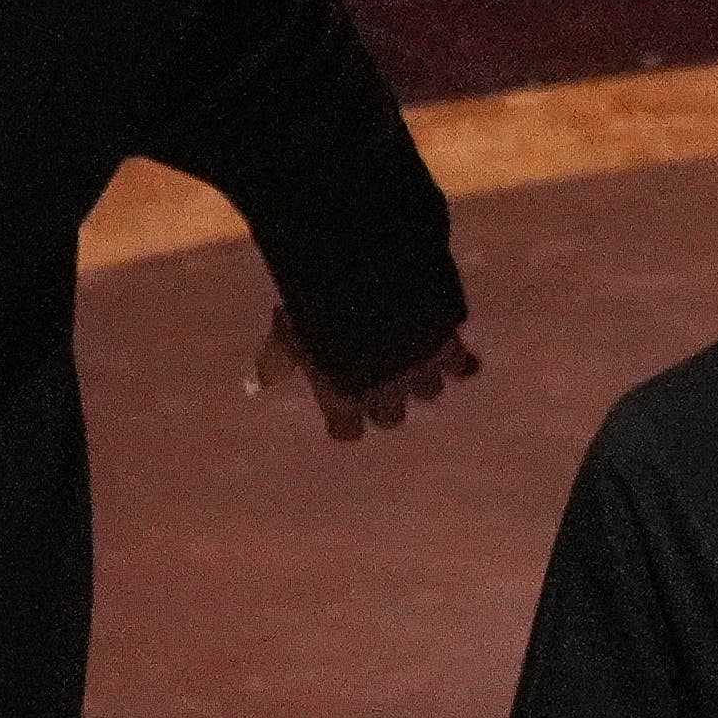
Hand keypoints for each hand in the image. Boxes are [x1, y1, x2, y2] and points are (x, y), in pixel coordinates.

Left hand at [252, 311, 474, 438]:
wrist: (367, 285)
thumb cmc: (315, 312)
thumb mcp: (287, 334)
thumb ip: (275, 362)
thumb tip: (253, 387)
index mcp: (345, 399)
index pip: (346, 431)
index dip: (343, 419)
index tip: (340, 403)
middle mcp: (387, 398)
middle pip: (390, 417)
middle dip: (384, 397)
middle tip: (375, 371)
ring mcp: (422, 377)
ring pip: (428, 391)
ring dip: (419, 375)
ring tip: (411, 349)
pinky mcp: (451, 353)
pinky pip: (464, 366)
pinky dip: (458, 358)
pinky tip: (447, 338)